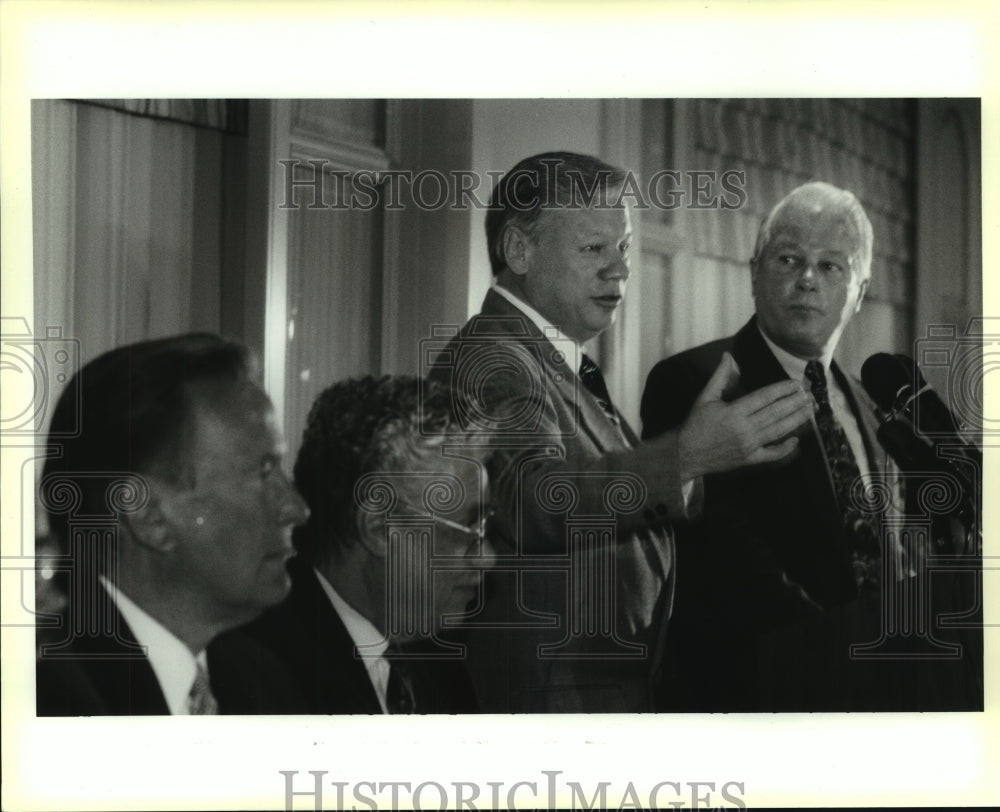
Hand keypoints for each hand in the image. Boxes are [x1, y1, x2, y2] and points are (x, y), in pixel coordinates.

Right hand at [677, 352, 812, 478]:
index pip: (764, 397)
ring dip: (796, 420)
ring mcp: (748, 446)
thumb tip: (728, 356)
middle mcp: (744, 429)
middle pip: (776, 413)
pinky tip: (796, 441)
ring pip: (778, 431)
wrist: (685, 454)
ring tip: (810, 410)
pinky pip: (771, 454)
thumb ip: (719, 376)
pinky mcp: (749, 460)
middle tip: (810, 394)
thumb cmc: (695, 424)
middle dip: (795, 403)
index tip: (796, 383)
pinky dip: (785, 449)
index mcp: (734, 412)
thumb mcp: (705, 397)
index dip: (782, 389)